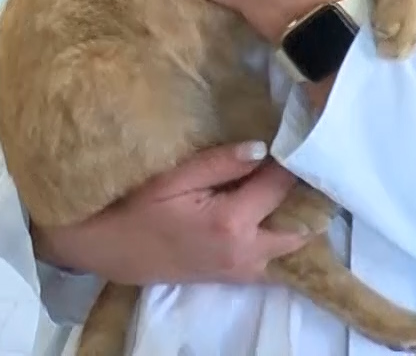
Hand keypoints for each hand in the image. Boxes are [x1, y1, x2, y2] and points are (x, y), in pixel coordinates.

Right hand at [34, 142, 311, 285]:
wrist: (109, 249)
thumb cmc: (135, 207)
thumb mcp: (173, 177)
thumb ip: (220, 163)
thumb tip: (263, 148)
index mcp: (231, 223)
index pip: (279, 187)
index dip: (291, 161)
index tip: (300, 138)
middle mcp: (245, 252)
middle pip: (298, 227)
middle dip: (305, 198)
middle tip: (307, 168)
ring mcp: (239, 270)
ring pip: (289, 249)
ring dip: (296, 221)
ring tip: (296, 191)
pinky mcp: (232, 277)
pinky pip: (272, 264)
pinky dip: (280, 242)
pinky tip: (275, 217)